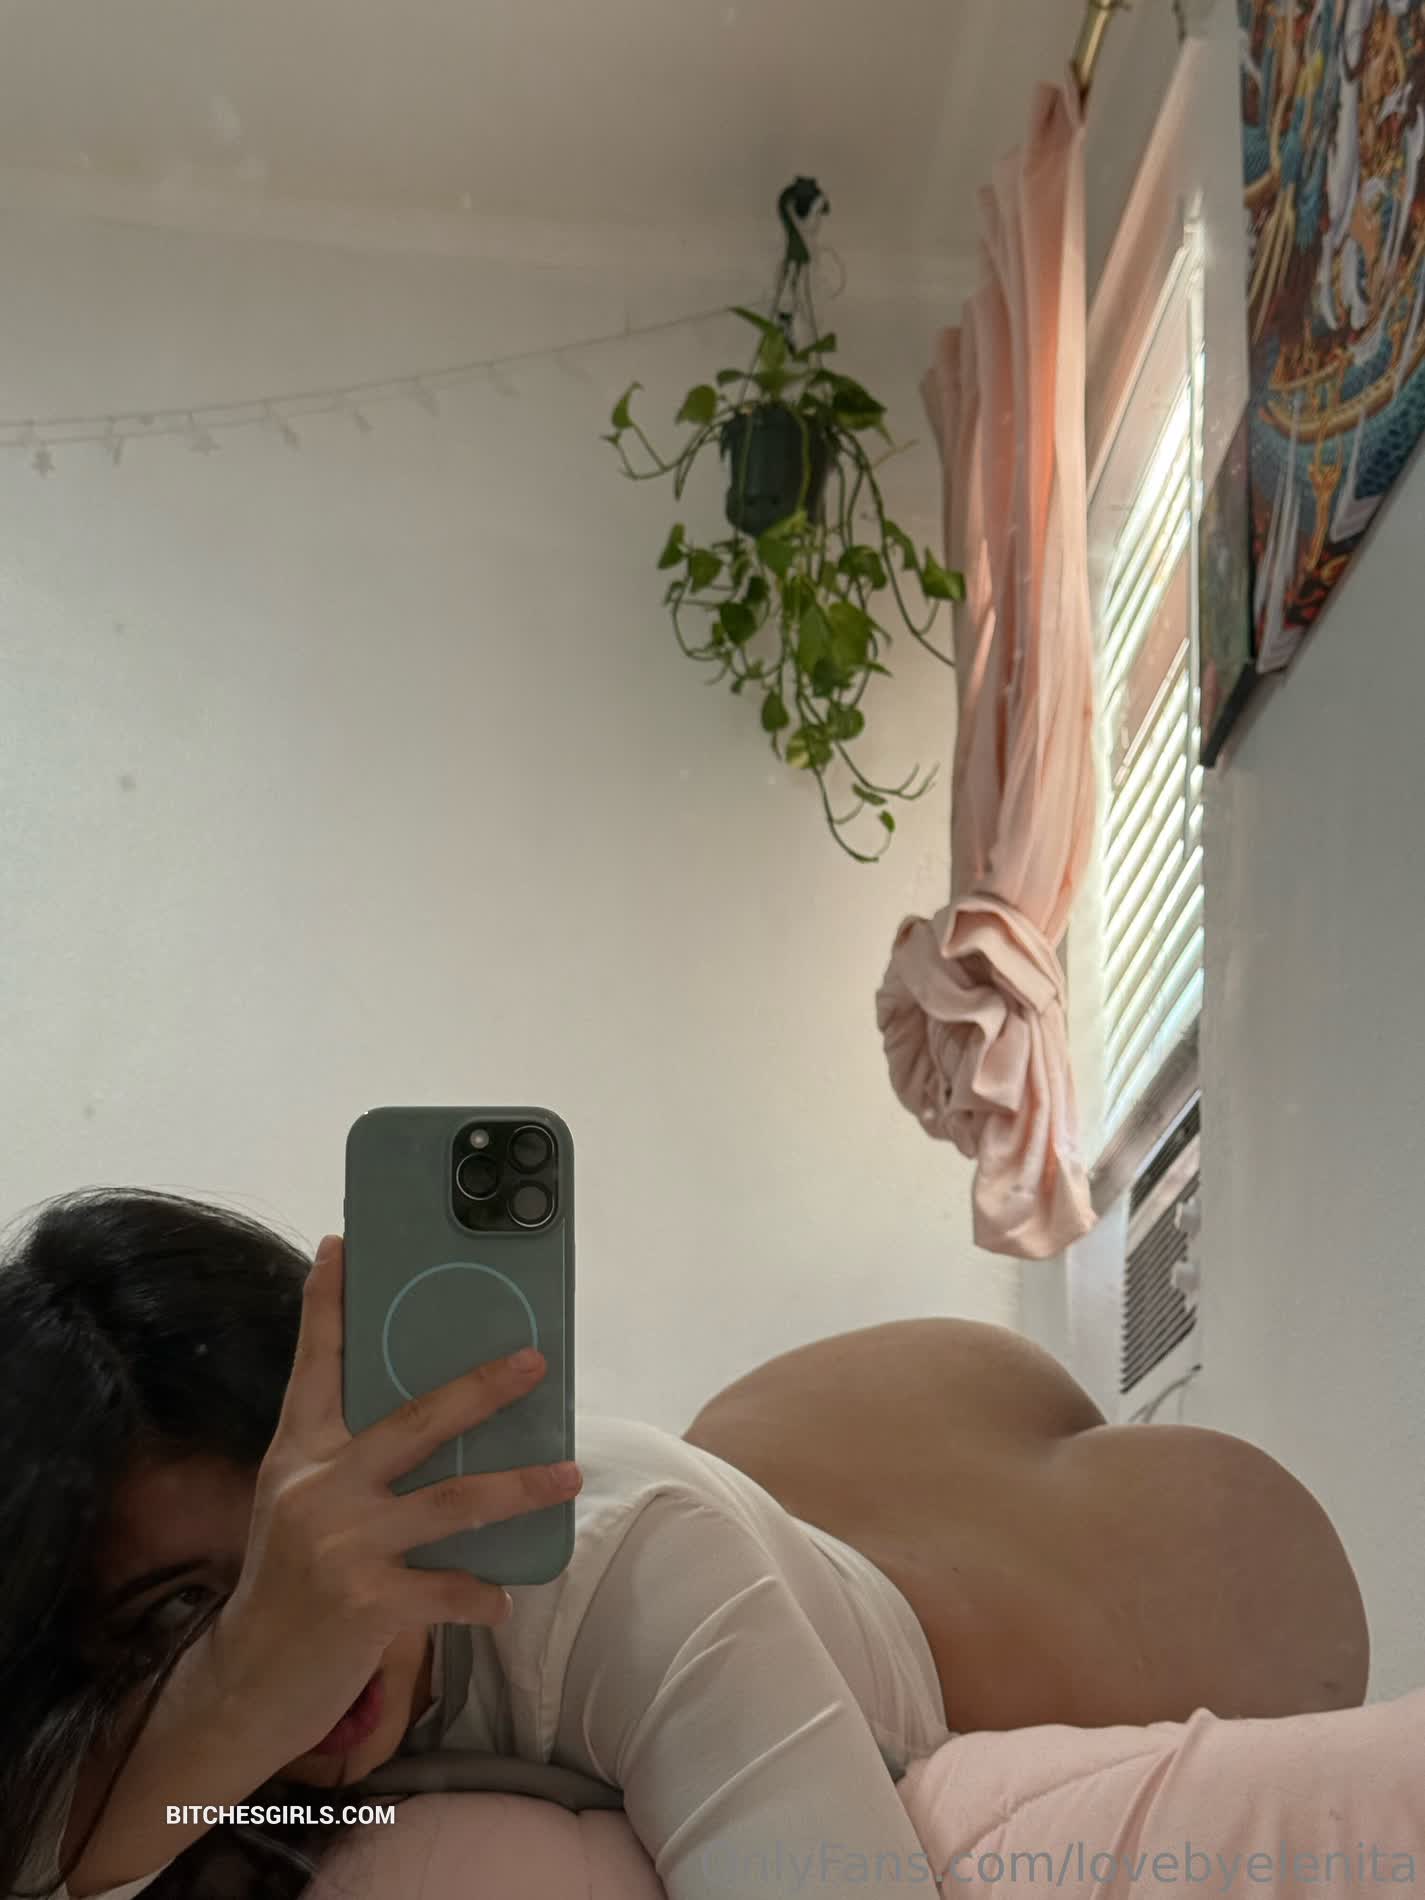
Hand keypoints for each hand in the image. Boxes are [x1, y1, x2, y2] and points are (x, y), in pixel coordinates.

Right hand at [203, 1234, 579, 1766]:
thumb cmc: (291, 1582)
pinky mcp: (364, 1602)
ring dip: (519, 1487)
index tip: (342, 1246)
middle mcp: (318, 1486)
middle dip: (483, 1387)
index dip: (328, 1304)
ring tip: (568, 1475)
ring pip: (453, 1501)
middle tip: (535, 1361)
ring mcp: (341, 1543)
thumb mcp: (302, 1504)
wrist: (244, 1682)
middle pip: (416, 1420)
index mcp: (301, 1452)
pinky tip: (503, 1597)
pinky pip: (450, 1588)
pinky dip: (484, 1593)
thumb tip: (435, 1417)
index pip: (315, 1364)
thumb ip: (350, 1459)